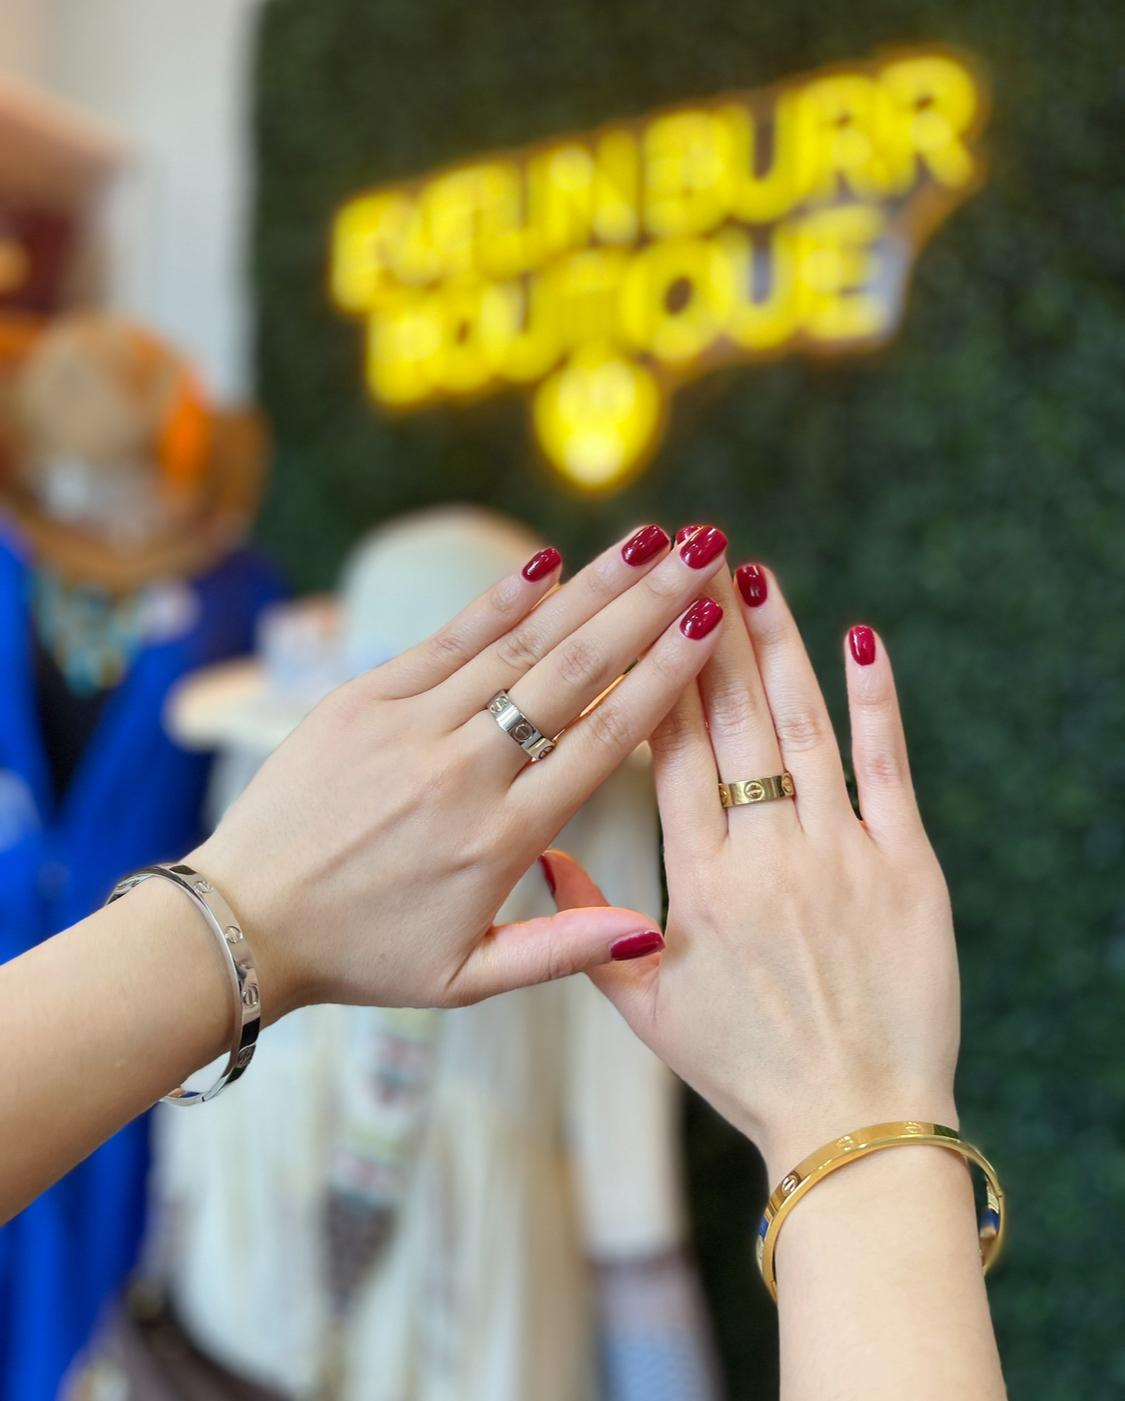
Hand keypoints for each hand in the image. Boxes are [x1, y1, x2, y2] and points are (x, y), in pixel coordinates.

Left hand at [191, 525, 729, 1018]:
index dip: (664, 676)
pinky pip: (445, 641)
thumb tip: (653, 931)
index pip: (602, 741)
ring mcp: (409, 729)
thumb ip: (564, 948)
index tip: (711, 625)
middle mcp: (462, 774)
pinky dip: (499, 601)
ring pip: (518, 646)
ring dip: (590, 587)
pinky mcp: (362, 701)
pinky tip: (548, 560)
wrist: (244, 922)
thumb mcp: (468, 977)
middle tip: (704, 551)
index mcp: (501, 840)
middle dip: (648, 606)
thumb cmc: (364, 953)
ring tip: (649, 541)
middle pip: (574, 673)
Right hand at [544, 563, 958, 1181]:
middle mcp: (765, 854)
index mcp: (698, 882)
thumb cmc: (741, 1067)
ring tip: (757, 578)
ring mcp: (840, 854)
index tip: (646, 611)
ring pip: (802, 727)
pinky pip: (887, 768)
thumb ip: (587, 924)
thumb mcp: (645, 1009)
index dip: (658, 672)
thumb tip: (543, 847)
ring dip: (780, 647)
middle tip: (696, 558)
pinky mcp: (906, 867)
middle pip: (733, 719)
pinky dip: (876, 702)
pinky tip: (862, 638)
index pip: (672, 751)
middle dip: (711, 632)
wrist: (849, 1118)